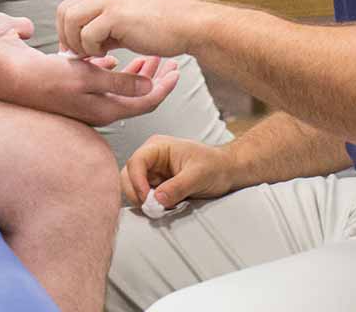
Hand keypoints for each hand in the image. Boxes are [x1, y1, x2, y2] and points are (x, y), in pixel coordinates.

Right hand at [0, 42, 180, 124]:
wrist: (6, 76)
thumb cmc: (43, 78)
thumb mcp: (85, 78)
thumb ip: (119, 84)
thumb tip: (150, 89)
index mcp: (103, 108)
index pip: (145, 103)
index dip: (164, 88)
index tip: (178, 70)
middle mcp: (96, 106)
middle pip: (135, 95)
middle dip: (154, 78)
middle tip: (169, 60)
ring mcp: (84, 98)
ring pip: (118, 87)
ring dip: (136, 72)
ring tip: (150, 55)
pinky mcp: (72, 86)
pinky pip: (100, 80)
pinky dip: (112, 69)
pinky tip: (115, 56)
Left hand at [56, 0, 204, 59]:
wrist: (189, 25)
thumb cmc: (160, 27)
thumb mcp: (124, 18)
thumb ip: (100, 24)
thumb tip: (75, 43)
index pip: (69, 5)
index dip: (67, 30)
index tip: (76, 49)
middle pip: (65, 11)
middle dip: (67, 37)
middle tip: (80, 56)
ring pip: (71, 21)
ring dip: (78, 43)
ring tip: (96, 54)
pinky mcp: (116, 14)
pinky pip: (87, 34)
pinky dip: (92, 49)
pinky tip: (109, 53)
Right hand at [121, 134, 245, 210]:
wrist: (227, 172)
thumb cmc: (216, 166)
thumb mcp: (199, 175)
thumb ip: (177, 186)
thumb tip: (157, 199)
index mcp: (158, 147)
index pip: (136, 162)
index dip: (137, 182)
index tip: (148, 199)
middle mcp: (151, 159)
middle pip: (128, 177)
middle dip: (138, 195)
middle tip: (154, 209)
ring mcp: (152, 174)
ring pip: (134, 190)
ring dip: (144, 202)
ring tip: (163, 208)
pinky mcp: (156, 187)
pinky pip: (144, 199)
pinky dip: (151, 206)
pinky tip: (164, 208)